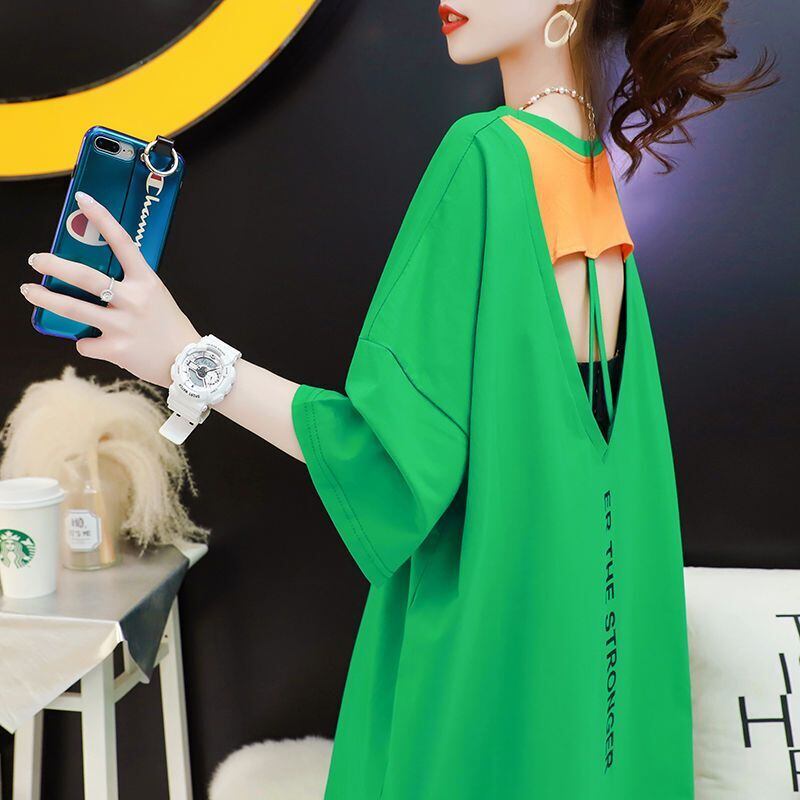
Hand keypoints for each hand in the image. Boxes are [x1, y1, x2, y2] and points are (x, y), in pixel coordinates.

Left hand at [20, 191, 199, 388]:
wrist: (188, 363)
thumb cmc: (170, 328)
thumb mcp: (156, 297)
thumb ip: (130, 286)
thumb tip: (91, 282)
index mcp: (146, 282)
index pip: (122, 242)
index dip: (101, 218)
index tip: (82, 200)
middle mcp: (134, 300)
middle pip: (85, 276)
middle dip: (54, 265)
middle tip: (36, 259)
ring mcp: (123, 325)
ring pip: (74, 308)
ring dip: (46, 299)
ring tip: (29, 291)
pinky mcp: (116, 349)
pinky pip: (86, 343)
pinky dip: (85, 343)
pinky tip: (95, 344)